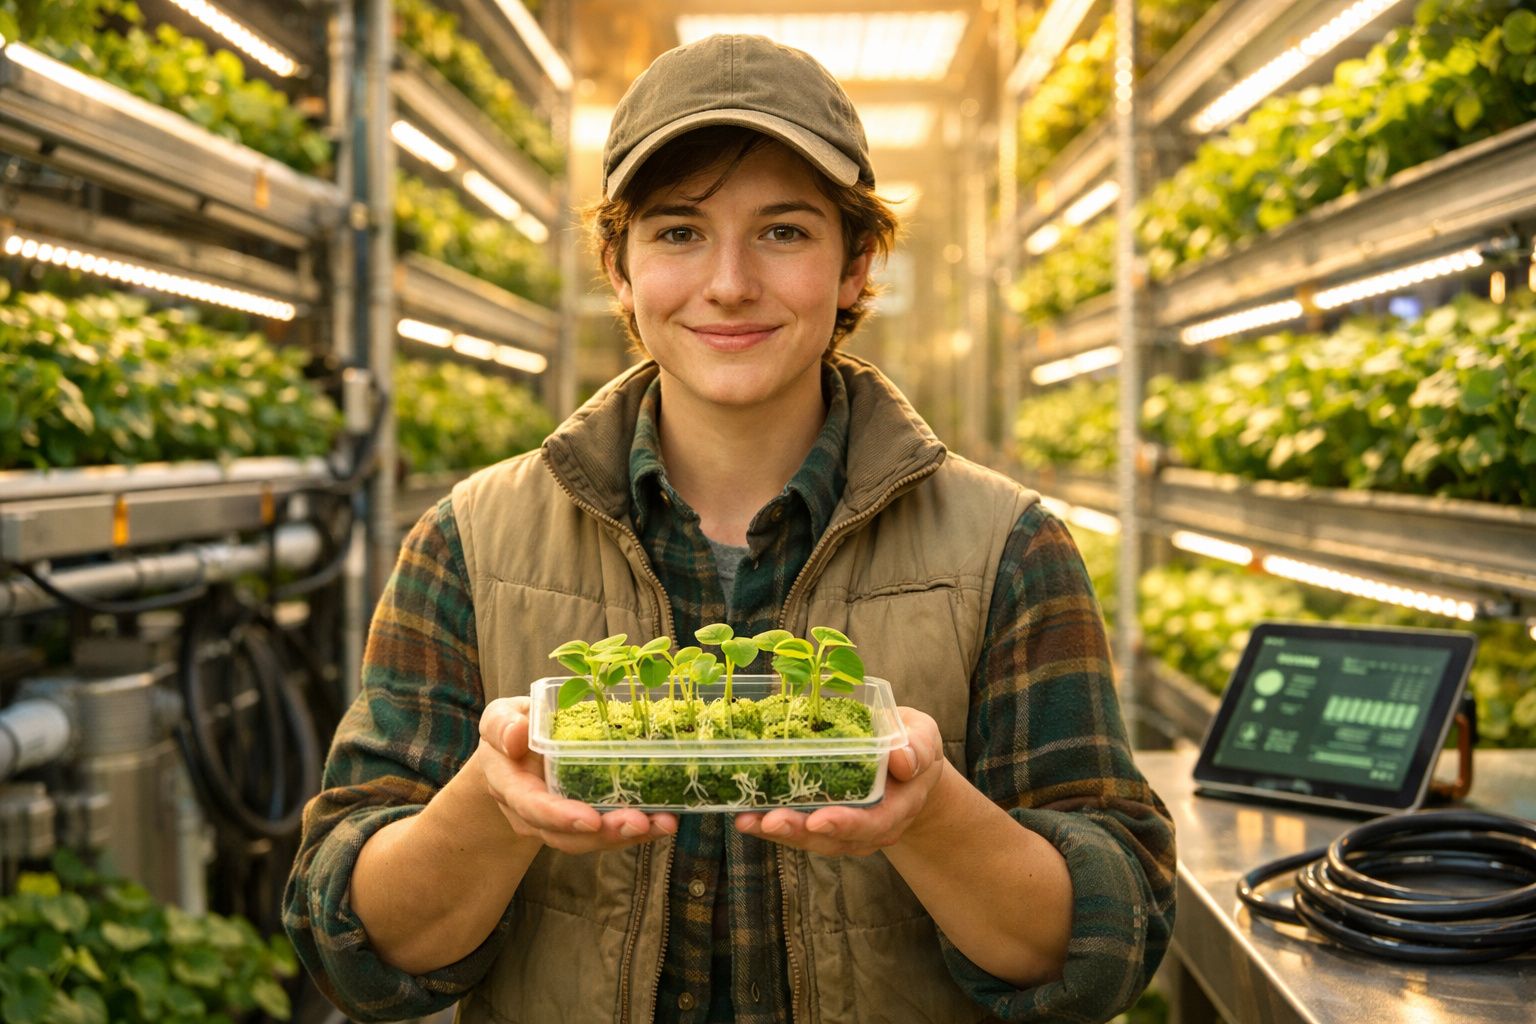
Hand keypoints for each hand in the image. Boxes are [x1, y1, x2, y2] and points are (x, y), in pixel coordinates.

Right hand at [478, 696, 677, 853]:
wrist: (514, 754)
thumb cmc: (512, 729)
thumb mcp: (500, 718)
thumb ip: (502, 725)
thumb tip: (516, 734)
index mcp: (510, 786)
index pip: (532, 807)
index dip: (560, 816)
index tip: (590, 819)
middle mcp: (532, 814)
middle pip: (566, 835)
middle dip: (605, 833)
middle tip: (640, 822)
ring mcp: (557, 823)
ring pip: (590, 840)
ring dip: (628, 835)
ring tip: (663, 823)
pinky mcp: (582, 821)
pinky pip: (607, 832)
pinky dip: (638, 830)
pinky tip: (664, 820)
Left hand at [733, 706, 947, 856]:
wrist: (906, 766)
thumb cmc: (911, 745)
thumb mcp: (923, 738)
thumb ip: (917, 747)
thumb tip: (902, 759)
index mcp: (898, 807)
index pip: (873, 823)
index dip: (845, 824)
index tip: (818, 820)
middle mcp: (869, 827)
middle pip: (833, 839)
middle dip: (799, 831)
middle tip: (770, 820)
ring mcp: (844, 830)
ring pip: (810, 839)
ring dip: (777, 832)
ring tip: (746, 819)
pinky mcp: (822, 822)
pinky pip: (797, 829)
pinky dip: (769, 824)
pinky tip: (743, 814)